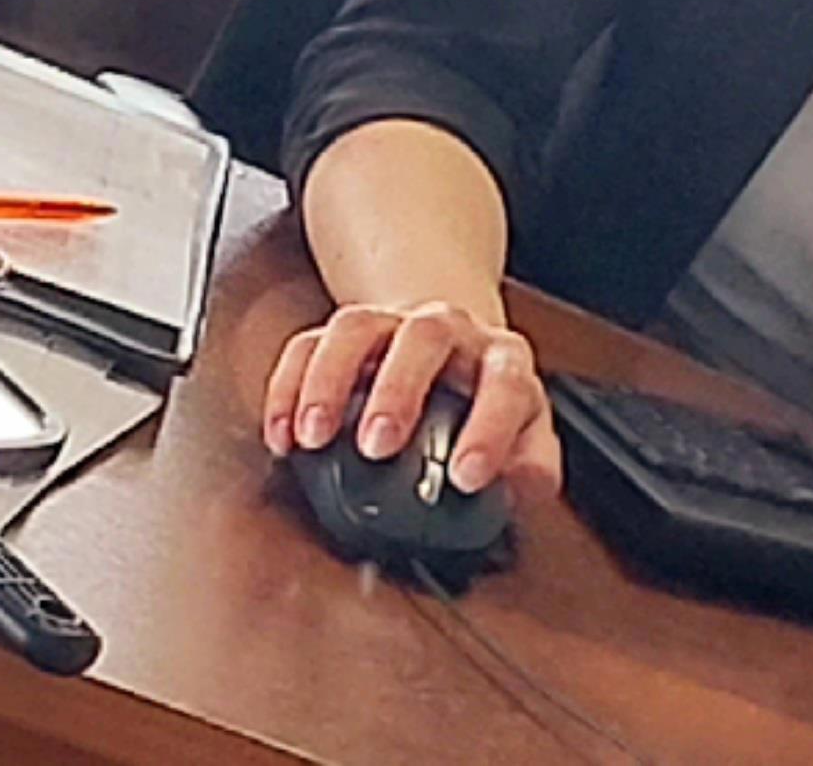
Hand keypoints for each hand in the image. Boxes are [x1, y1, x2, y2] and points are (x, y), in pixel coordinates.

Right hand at [260, 299, 563, 503]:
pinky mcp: (345, 333)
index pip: (507, 382)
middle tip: (376, 446)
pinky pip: (309, 344)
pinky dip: (288, 388)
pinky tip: (281, 434)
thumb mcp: (521, 427)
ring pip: (357, 328)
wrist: (450, 342)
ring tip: (313, 437)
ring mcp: (392, 323)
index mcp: (500, 358)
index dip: (490, 428)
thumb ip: (531, 460)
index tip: (466, 476)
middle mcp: (448, 331)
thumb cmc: (483, 396)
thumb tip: (526, 489)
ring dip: (330, 381)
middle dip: (398, 390)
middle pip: (425, 337)